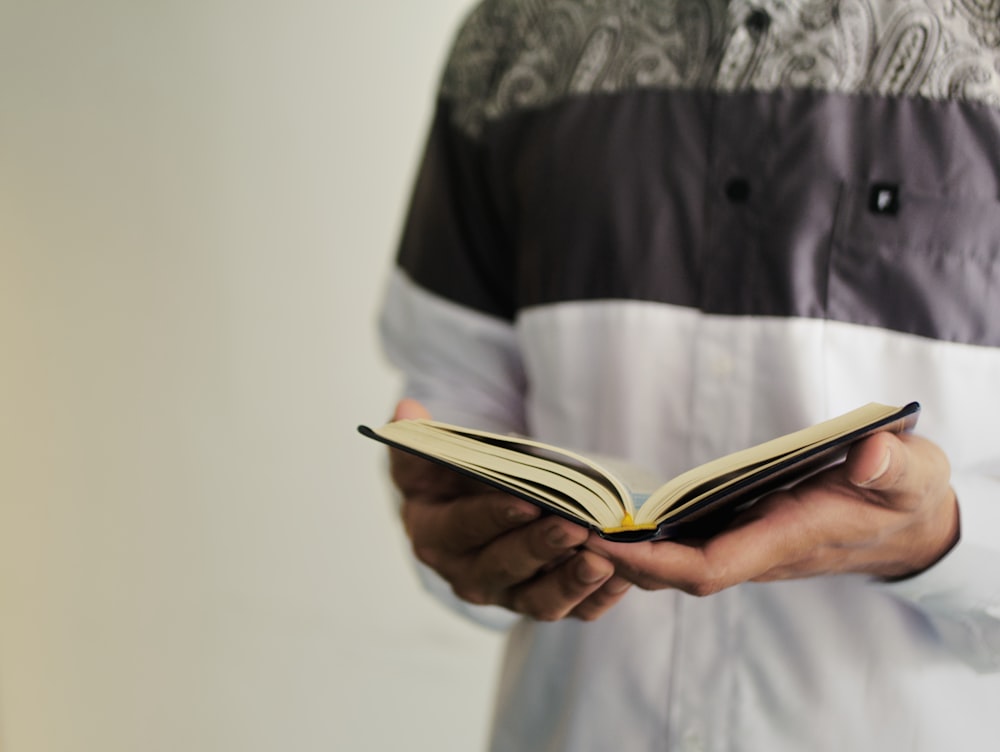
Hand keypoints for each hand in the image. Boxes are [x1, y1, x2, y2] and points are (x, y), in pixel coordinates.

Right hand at [390, 399, 630, 620]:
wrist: (471, 508)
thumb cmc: (448, 481)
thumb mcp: (424, 457)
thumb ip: (416, 439)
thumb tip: (405, 411)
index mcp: (435, 537)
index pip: (463, 529)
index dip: (493, 517)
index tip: (526, 502)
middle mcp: (469, 576)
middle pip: (504, 569)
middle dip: (540, 548)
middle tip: (574, 527)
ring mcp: (509, 595)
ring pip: (540, 601)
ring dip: (572, 582)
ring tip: (602, 559)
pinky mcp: (546, 602)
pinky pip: (576, 610)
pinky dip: (600, 597)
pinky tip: (623, 575)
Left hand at [587, 431, 959, 594]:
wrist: (908, 522)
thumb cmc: (907, 496)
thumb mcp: (915, 473)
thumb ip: (895, 466)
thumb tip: (867, 455)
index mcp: (790, 538)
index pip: (712, 566)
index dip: (656, 562)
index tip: (604, 544)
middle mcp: (760, 550)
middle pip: (678, 572)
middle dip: (621, 560)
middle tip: (562, 528)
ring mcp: (749, 543)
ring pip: (677, 562)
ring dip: (625, 550)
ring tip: (571, 520)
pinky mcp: (744, 531)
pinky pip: (686, 546)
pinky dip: (647, 539)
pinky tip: (611, 518)